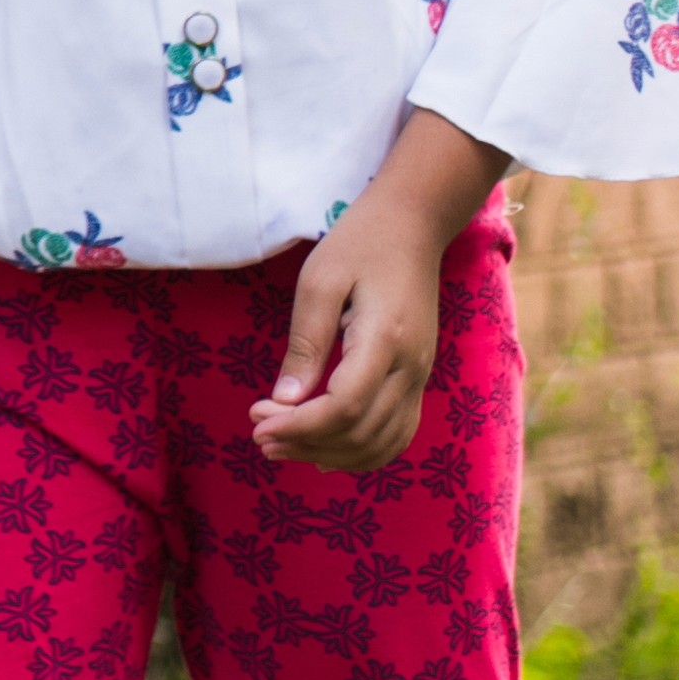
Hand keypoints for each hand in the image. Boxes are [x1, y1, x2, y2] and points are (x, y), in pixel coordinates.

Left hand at [257, 193, 454, 472]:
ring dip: (331, 454)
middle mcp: (412, 367)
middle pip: (362, 432)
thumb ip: (305, 342)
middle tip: (258, 436)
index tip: (257, 423)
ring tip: (282, 446)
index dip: (299, 426)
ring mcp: (421, 375)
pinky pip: (397, 432)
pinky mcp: (419, 376)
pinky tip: (325, 451)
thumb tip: (284, 400)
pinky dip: (362, 451)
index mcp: (385, 340)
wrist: (413, 225)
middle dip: (306, 443)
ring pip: (383, 442)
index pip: (344, 406)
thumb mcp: (319, 282)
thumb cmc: (359, 244)